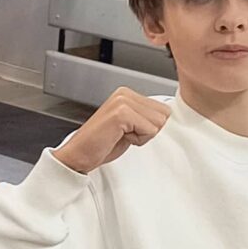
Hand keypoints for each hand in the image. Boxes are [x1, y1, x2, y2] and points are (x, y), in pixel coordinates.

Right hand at [51, 87, 170, 173]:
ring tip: (121, 136)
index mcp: (127, 94)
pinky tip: (119, 137)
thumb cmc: (101, 144)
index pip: (164, 109)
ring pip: (158, 123)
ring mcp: (123, 102)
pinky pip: (149, 130)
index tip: (131, 131)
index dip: (151, 127)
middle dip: (148, 131)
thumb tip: (168, 120)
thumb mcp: (129, 126)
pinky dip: (137, 140)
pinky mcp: (122, 113)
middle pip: (164, 115)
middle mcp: (125, 94)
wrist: (79, 155)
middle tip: (125, 135)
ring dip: (142, 136)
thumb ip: (146, 118)